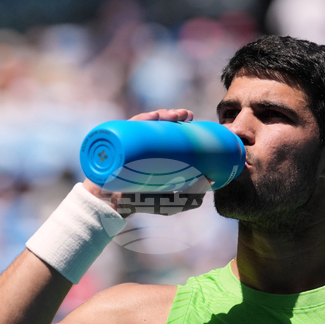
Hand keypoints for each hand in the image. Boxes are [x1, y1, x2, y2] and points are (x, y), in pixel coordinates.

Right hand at [83, 109, 209, 215]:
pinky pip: (125, 129)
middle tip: (186, 115)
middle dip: (171, 116)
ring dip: (159, 115)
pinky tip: (152, 118)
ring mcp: (125, 145)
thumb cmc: (141, 203)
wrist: (113, 208)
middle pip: (153, 125)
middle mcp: (136, 145)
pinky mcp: (115, 147)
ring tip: (174, 115)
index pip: (162, 131)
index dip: (177, 121)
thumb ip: (192, 196)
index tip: (190, 118)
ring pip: (142, 124)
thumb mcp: (172, 202)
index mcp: (148, 152)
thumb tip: (211, 181)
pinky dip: (139, 122)